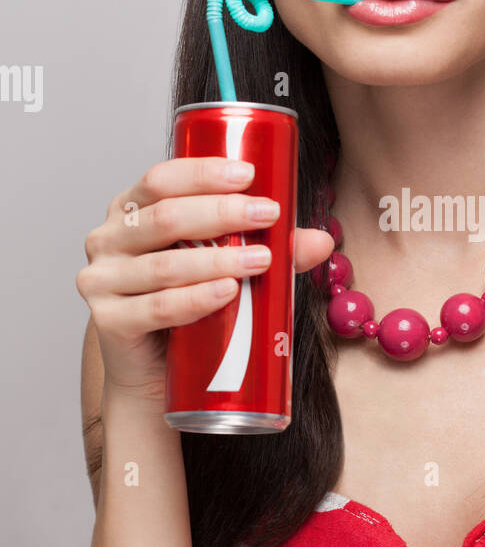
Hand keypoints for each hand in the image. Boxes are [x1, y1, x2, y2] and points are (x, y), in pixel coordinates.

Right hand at [76, 156, 333, 399]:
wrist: (157, 373)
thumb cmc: (189, 306)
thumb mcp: (225, 266)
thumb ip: (268, 247)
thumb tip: (322, 240)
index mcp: (130, 211)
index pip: (161, 178)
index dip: (204, 173)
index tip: (250, 176)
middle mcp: (108, 239)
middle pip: (166, 217)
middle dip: (223, 214)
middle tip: (268, 215)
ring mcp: (101, 281)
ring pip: (165, 264)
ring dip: (217, 259)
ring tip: (261, 258)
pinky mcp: (109, 321)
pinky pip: (157, 307)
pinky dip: (195, 298)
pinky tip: (226, 291)